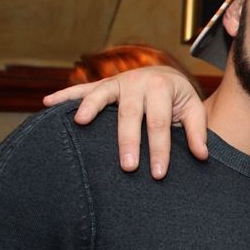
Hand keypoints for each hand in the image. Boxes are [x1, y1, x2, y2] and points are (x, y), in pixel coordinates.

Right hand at [42, 66, 207, 177]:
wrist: (165, 75)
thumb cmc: (179, 99)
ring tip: (79, 123)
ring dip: (90, 108)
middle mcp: (137, 81)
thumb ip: (197, 132)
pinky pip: (81, 89)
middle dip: (128, 140)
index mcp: (162, 87)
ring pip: (102, 95)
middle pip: (131, 113)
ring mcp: (117, 82)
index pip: (160, 123)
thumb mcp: (193, 110)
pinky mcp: (103, 85)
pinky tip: (47, 103)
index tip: (158, 173)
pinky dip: (64, 95)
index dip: (160, 148)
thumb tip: (202, 156)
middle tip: (128, 167)